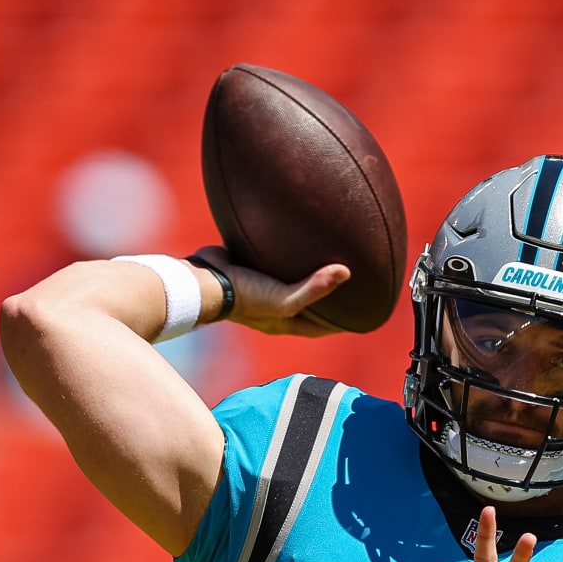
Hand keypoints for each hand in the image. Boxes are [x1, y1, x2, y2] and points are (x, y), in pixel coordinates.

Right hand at [189, 246, 348, 336]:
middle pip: (305, 303)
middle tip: (347, 281)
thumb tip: (346, 272)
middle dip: (324, 297)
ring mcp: (259, 286)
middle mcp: (272, 306)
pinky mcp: (248, 266)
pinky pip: (272, 260)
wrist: (203, 279)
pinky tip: (296, 234)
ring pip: (289, 279)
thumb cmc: (244, 296)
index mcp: (282, 321)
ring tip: (325, 254)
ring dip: (304, 271)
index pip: (318, 327)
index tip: (360, 314)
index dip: (339, 323)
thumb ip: (314, 289)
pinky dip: (285, 252)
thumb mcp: (284, 299)